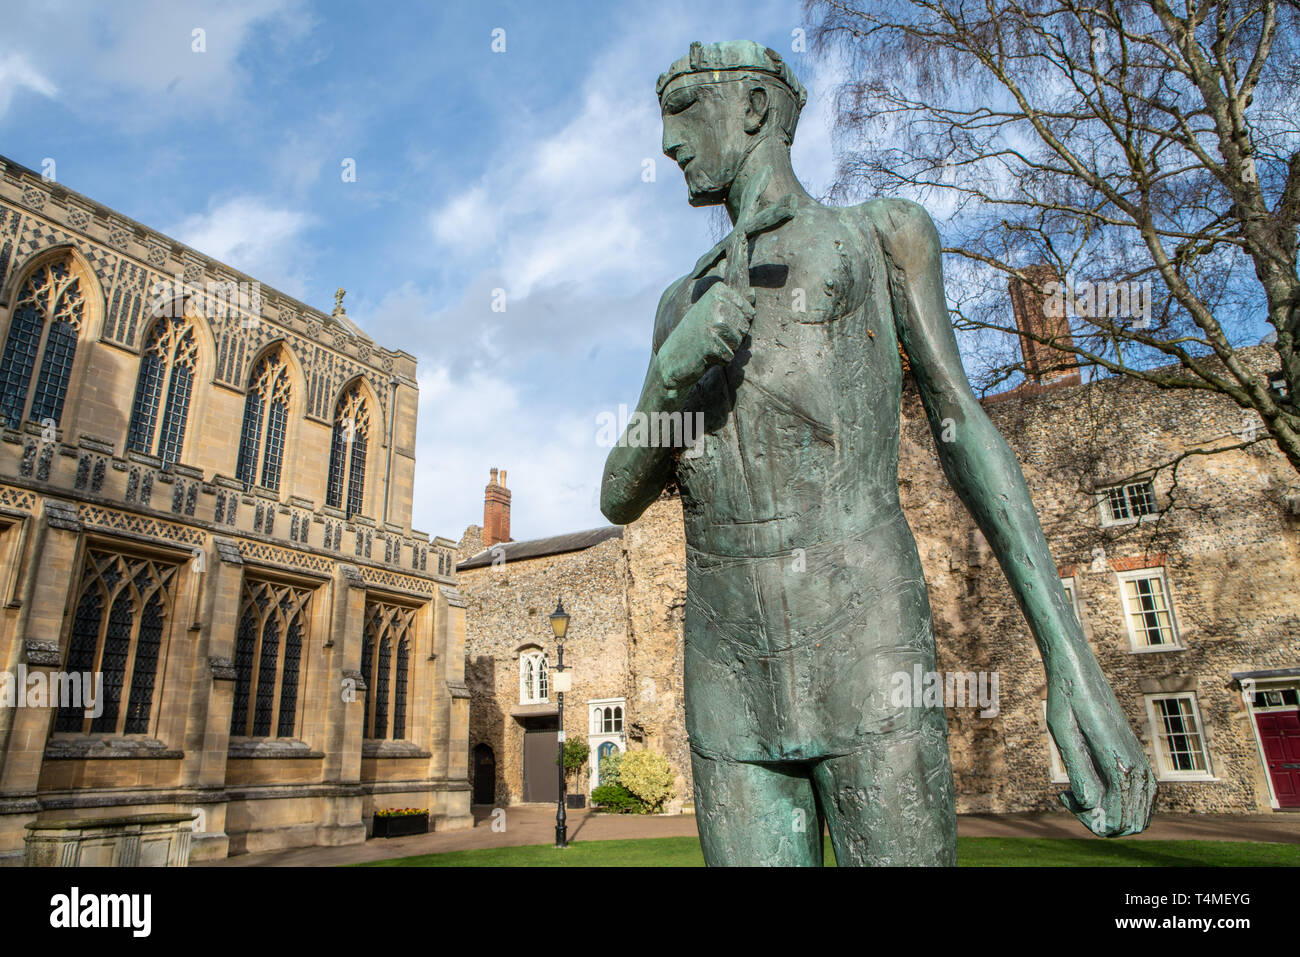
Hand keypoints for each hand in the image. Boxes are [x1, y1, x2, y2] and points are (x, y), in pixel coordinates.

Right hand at [657, 230, 754, 394]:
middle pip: (745, 327)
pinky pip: (730, 355)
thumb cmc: (696, 334)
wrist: (672, 356)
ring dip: (727, 348)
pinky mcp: (711, 343)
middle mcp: (716, 304)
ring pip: (739, 341)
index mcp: (718, 291)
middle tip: (712, 336)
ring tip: (708, 344)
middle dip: (733, 337)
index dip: (738, 324)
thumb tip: (753, 293)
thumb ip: (733, 304)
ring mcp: (713, 323)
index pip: (749, 312)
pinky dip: (720, 359)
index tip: (718, 322)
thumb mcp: (713, 312)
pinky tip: (705, 354)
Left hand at [1047, 657, 1156, 836]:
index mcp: (1118, 762)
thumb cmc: (1065, 701)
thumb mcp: (1062, 734)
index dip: (1091, 822)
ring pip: (1141, 815)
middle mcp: (1137, 765)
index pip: (1118, 817)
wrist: (1079, 673)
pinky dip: (1124, 807)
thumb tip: (1090, 804)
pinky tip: (1095, 791)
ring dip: (1111, 816)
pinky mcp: (1139, 758)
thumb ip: (1078, 770)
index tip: (1063, 797)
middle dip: (1100, 823)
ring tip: (1079, 794)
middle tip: (1070, 797)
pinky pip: (1144, 799)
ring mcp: (1142, 762)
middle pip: (1131, 823)